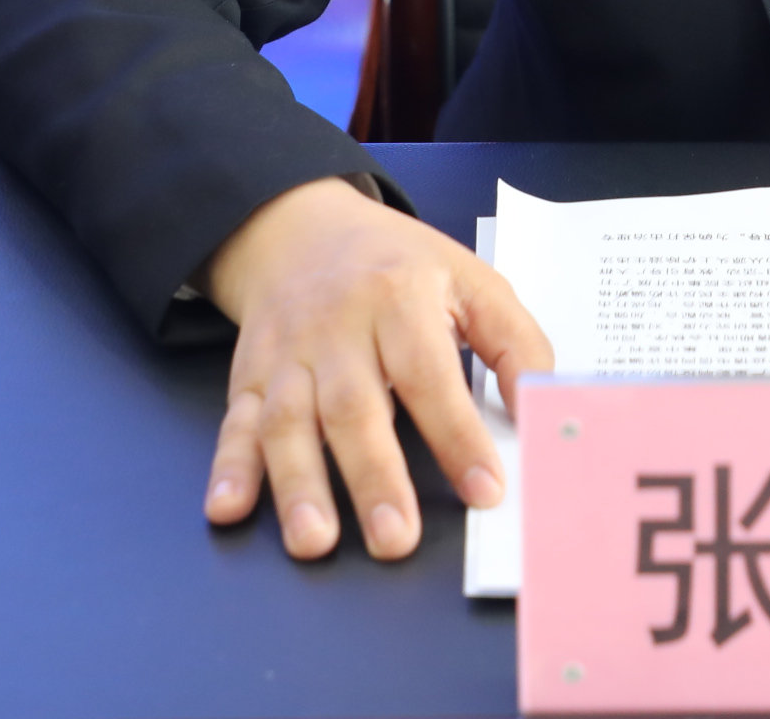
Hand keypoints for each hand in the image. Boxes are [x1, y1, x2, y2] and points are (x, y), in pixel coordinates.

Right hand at [198, 174, 554, 560]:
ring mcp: (287, 354)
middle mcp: (336, 327)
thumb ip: (516, 343)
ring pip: (287, 422)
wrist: (302, 227)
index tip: (484, 490)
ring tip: (314, 541)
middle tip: (395, 539)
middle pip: (354, 407)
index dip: (457, 435)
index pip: (429, 374)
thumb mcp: (471, 280)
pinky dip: (229, 467)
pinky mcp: (249, 376)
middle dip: (373, 477)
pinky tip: (228, 508)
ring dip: (298, 485)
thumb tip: (541, 409)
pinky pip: (236, 423)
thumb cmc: (399, 266)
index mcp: (399, 298)